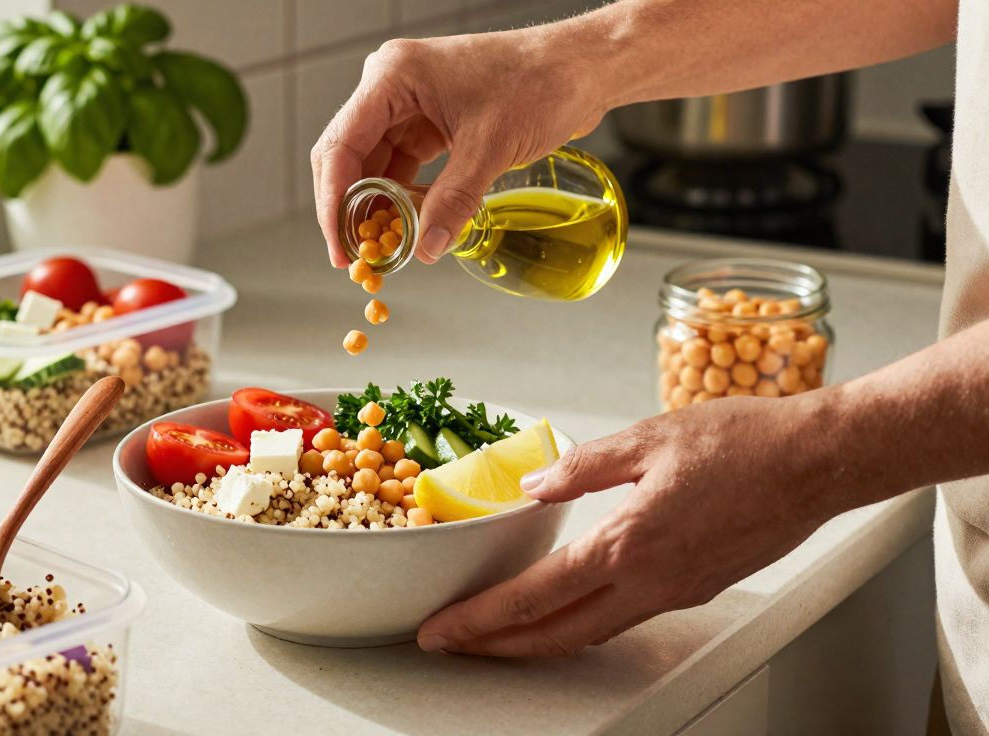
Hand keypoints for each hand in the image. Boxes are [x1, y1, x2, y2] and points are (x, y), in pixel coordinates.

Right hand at [309, 28, 607, 266]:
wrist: (581, 68)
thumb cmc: (540, 82)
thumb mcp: (490, 149)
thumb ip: (453, 201)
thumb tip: (426, 248)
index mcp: (394, 77)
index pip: (341, 145)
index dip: (333, 202)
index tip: (339, 246)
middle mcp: (393, 85)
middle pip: (348, 154)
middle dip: (350, 207)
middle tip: (353, 254)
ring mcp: (410, 101)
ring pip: (373, 162)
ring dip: (376, 204)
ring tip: (380, 246)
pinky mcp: (430, 117)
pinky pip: (401, 162)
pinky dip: (401, 194)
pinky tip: (405, 224)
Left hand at [416, 394, 846, 656]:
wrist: (819, 462)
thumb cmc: (745, 442)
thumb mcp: (648, 438)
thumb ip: (582, 468)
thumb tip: (535, 486)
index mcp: (628, 543)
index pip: (534, 596)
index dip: (480, 619)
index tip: (441, 630)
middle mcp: (650, 581)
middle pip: (555, 635)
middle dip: (495, 645)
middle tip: (452, 643)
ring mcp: (675, 592)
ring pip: (590, 634)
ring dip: (536, 640)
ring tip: (496, 633)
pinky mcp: (695, 588)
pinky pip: (625, 619)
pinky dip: (581, 624)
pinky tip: (566, 609)